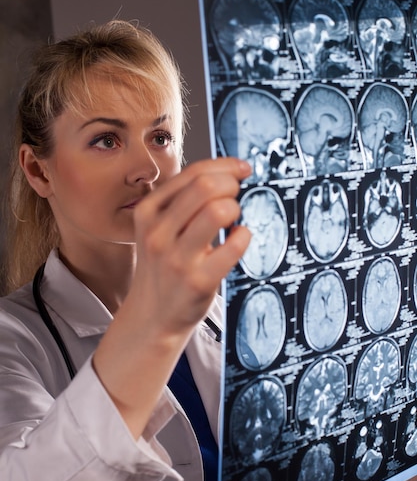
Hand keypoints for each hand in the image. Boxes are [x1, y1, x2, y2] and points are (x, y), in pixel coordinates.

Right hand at [129, 156, 251, 335]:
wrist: (152, 315)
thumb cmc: (163, 266)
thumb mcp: (158, 228)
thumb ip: (183, 201)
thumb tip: (227, 172)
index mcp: (148, 211)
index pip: (192, 173)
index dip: (225, 166)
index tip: (241, 169)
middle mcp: (158, 232)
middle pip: (206, 186)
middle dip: (231, 185)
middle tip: (236, 196)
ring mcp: (177, 258)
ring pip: (218, 211)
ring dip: (235, 208)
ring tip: (233, 220)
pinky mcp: (198, 281)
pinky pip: (233, 246)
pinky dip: (244, 236)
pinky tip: (238, 239)